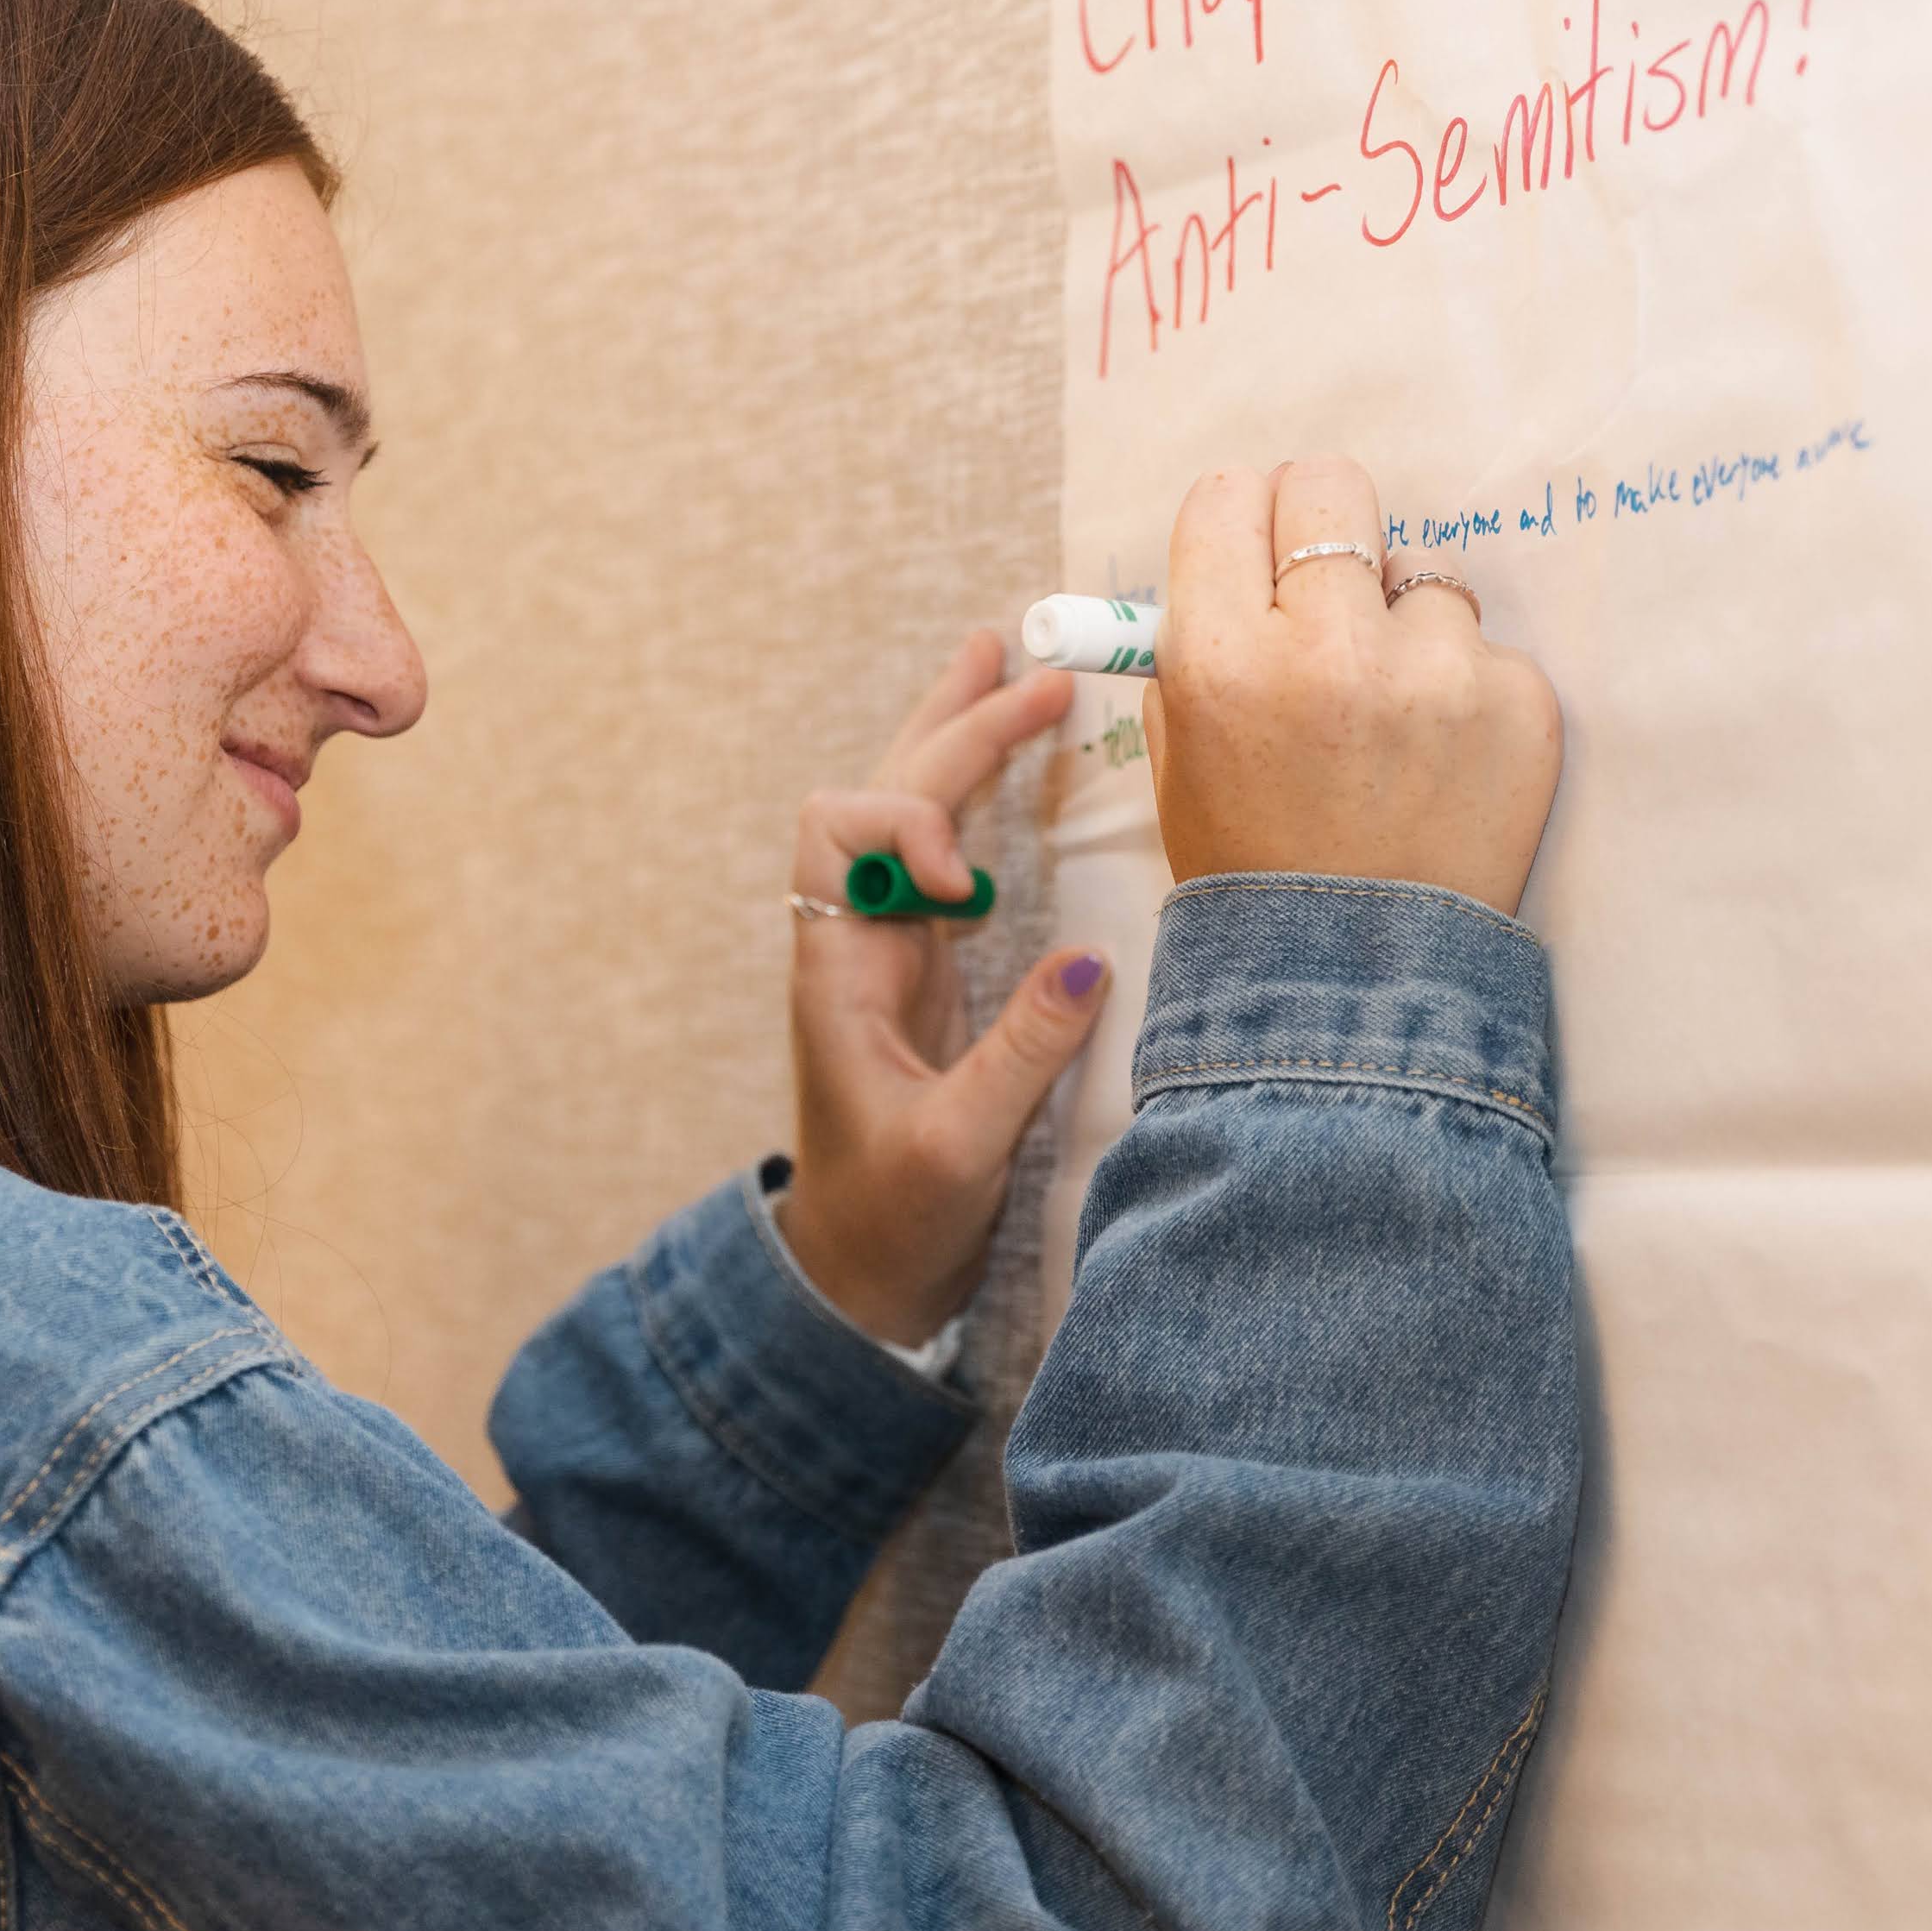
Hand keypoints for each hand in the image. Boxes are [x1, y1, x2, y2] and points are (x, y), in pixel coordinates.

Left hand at [769, 632, 1111, 1349]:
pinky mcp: (926, 963)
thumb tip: (1095, 963)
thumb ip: (1022, 1057)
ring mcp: (889, 944)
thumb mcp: (960, 1149)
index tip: (965, 888)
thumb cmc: (894, 1221)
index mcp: (836, 970)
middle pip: (885, 793)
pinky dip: (978, 791)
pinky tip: (1014, 750)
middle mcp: (853, 938)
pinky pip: (945, 848)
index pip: (841, 831)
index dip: (909, 827)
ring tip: (1005, 657)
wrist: (860, 1273)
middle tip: (1037, 672)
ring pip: (909, 808)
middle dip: (957, 730)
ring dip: (957, 735)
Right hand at [1143, 458, 1562, 909]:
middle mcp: (1328, 649)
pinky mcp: (1520, 702)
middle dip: (1323, 528)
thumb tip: (1229, 556)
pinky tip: (1439, 760)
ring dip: (1403, 627)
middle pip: (1331, 487)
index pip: (1230, 496)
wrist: (1358, 978)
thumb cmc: (1254, 864)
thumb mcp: (1179, 758)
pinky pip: (1484, 649)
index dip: (1242, 521)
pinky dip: (1465, 692)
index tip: (1256, 550)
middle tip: (1327, 588)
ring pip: (1419, 575)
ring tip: (1389, 718)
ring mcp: (1436, 673)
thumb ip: (1190, 646)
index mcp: (1222, 658)